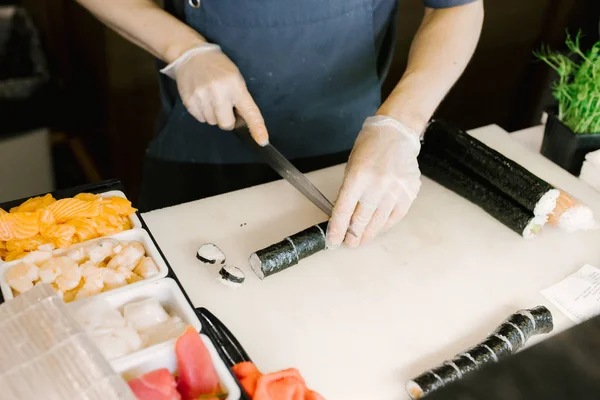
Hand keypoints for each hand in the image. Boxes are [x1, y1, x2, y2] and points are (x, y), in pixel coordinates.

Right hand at [160, 43, 268, 144]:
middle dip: (227, 120)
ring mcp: (202, 97)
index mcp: (235, 86)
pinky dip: (203, 113)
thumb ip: (240, 99)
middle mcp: (219, 92)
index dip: (257, 128)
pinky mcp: (189, 101)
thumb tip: (242, 122)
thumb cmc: (218, 67)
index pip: (249, 111)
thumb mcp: (235, 78)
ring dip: (214, 115)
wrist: (191, 55)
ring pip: (213, 122)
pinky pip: (201, 119)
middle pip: (226, 124)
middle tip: (225, 106)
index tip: (263, 141)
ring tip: (211, 97)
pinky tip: (202, 98)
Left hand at [326, 116, 421, 247]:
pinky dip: (385, 224)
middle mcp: (377, 185)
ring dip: (369, 233)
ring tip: (362, 239)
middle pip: (361, 219)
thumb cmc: (370, 147)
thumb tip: (344, 216)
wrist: (396, 133)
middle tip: (349, 243)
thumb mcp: (351, 166)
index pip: (343, 210)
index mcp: (357, 177)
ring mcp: (395, 190)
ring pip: (379, 221)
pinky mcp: (409, 192)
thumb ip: (348, 192)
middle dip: (353, 235)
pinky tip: (378, 228)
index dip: (337, 229)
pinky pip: (395, 216)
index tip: (333, 241)